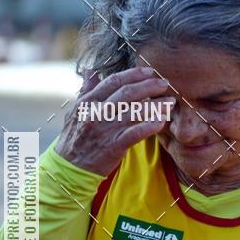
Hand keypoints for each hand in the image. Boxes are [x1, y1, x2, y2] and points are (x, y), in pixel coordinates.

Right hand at [55, 67, 175, 175]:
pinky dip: (150, 126)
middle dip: (149, 86)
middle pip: (127, 93)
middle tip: (165, 83)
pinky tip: (162, 121)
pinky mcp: (114, 146)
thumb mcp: (75, 112)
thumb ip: (86, 91)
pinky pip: (135, 133)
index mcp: (88, 102)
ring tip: (170, 102)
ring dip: (155, 105)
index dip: (134, 74)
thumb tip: (90, 71)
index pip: (113, 81)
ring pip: (134, 111)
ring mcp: (105, 129)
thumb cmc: (74, 139)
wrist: (70, 167)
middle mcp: (96, 113)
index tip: (149, 71)